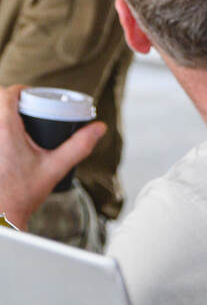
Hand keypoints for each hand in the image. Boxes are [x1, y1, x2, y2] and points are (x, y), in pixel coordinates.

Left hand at [0, 84, 105, 228]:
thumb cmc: (21, 194)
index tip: (30, 94)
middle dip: (9, 100)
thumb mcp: (56, 167)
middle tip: (25, 108)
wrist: (1, 215)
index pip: (7, 94)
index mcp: (6, 130)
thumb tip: (98, 128)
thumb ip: (79, 145)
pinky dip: (1, 130)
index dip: (19, 90)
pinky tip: (8, 141)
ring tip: (16, 124)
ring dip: (3, 115)